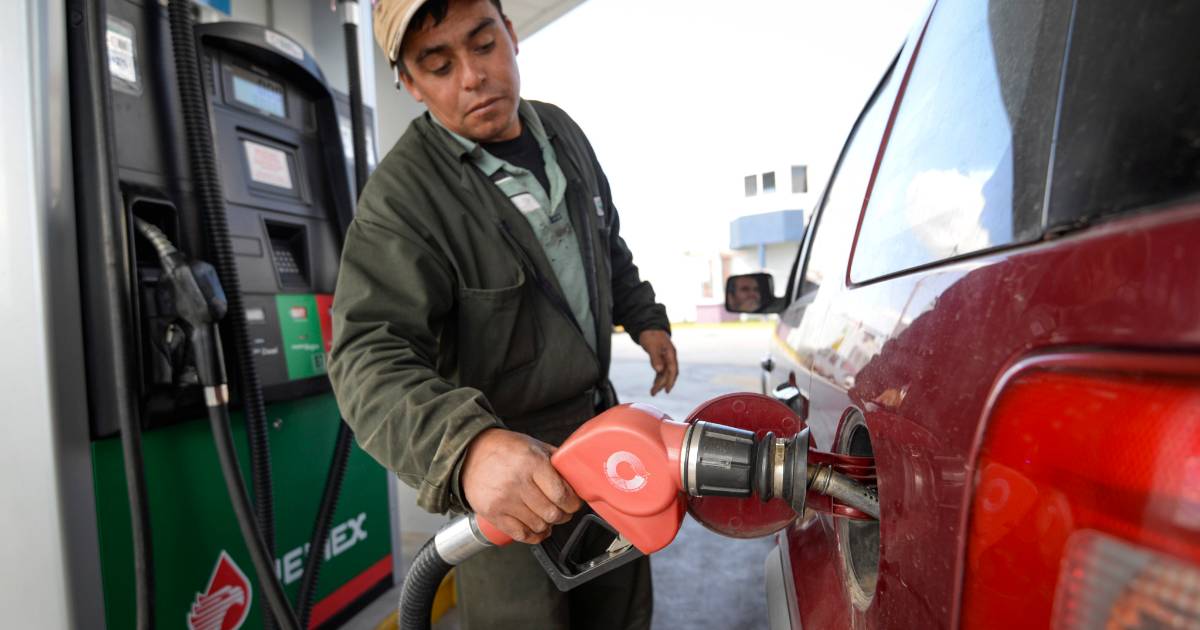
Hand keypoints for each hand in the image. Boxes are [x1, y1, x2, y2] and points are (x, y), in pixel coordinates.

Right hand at [460, 428, 582, 542]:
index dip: (573, 503)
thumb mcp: (534, 445)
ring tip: (548, 518)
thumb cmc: (505, 449)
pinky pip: (520, 534)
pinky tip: (537, 529)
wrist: (471, 453)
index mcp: (532, 462)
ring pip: (538, 525)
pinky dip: (533, 536)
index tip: (574, 503)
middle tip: (563, 511)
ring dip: (548, 525)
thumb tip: (578, 475)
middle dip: (563, 515)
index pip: (562, 494)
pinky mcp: (493, 513)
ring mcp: (504, 500)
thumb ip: (556, 460)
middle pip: (552, 513)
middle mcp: (518, 482)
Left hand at [638, 329, 677, 395]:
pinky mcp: (661, 358)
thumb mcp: (652, 346)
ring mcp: (666, 358)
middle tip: (654, 393)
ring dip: (659, 382)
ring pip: (665, 373)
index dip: (670, 381)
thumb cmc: (651, 335)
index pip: (672, 370)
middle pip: (669, 373)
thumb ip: (655, 358)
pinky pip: (661, 371)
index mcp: (670, 353)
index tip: (666, 390)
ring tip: (653, 392)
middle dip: (663, 384)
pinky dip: (658, 377)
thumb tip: (659, 370)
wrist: (649, 327)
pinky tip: (654, 384)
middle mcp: (670, 357)